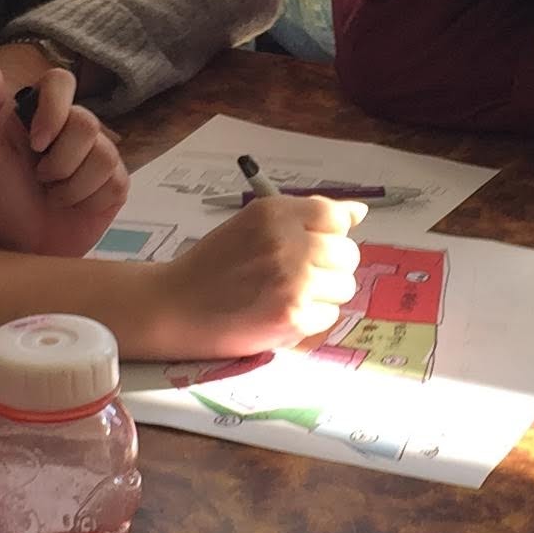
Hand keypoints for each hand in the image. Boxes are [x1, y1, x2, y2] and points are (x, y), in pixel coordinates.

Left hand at [0, 64, 125, 257]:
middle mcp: (74, 129)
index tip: (37, 143)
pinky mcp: (116, 183)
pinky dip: (88, 201)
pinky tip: (74, 207)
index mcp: (41, 114)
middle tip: (41, 180)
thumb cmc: (1, 200)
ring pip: (105, 155)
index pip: (61, 82)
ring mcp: (100, 156)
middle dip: (60, 162)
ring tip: (54, 197)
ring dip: (72, 187)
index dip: (55, 110)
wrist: (21, 247)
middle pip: (87, 123)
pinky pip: (116, 182)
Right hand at [159, 196, 365, 355]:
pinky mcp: (293, 317)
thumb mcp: (253, 224)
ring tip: (287, 296)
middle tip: (295, 276)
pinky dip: (311, 319)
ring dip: (322, 295)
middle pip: (348, 254)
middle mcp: (288, 242)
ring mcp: (293, 281)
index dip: (328, 235)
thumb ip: (305, 215)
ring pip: (344, 287)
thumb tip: (358, 212)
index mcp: (276, 213)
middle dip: (328, 267)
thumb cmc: (214, 264)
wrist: (175, 306)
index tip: (310, 246)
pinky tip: (281, 314)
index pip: (336, 217)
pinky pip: (329, 316)